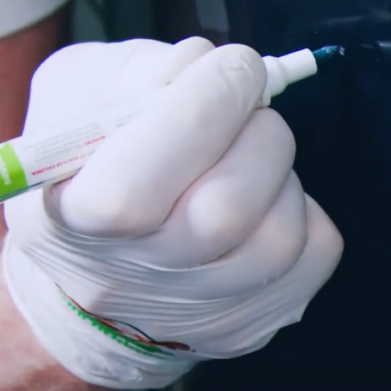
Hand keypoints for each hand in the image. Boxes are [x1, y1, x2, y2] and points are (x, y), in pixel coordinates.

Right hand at [2, 38, 342, 389]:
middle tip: (248, 105)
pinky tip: (264, 197)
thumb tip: (202, 65)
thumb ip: (132, 73)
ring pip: (282, 235)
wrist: (96, 271)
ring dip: (280, 171)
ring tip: (247, 155)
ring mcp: (199, 315)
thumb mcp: (74, 100)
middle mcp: (135, 283)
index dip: (202, 109)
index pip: (135, 187)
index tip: (234, 65)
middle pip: (226, 212)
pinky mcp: (252, 325)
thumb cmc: (86, 168)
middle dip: (257, 131)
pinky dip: (302, 208)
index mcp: (73, 222)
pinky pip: (316, 253)